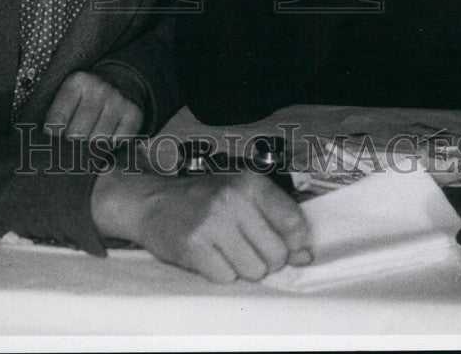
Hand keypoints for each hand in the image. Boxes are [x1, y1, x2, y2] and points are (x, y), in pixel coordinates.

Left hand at [44, 71, 142, 144]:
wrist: (122, 81)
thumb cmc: (87, 96)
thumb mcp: (68, 95)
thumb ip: (54, 116)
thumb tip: (36, 144)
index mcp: (77, 82)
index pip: (56, 122)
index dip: (52, 137)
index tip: (53, 139)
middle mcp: (99, 88)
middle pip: (77, 134)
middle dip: (72, 144)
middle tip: (72, 144)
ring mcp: (118, 100)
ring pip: (97, 141)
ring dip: (92, 147)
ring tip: (90, 139)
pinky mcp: (134, 113)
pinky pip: (117, 142)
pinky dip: (111, 145)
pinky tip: (107, 136)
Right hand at [91, 167, 311, 282]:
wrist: (154, 202)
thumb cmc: (205, 198)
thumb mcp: (242, 194)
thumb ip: (277, 219)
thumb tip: (306, 255)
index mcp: (251, 182)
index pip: (294, 222)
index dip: (295, 242)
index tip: (286, 246)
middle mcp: (233, 199)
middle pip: (276, 254)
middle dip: (267, 259)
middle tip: (248, 248)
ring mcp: (212, 223)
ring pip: (254, 270)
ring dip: (243, 268)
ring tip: (227, 250)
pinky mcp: (194, 247)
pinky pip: (226, 278)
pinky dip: (221, 272)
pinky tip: (210, 255)